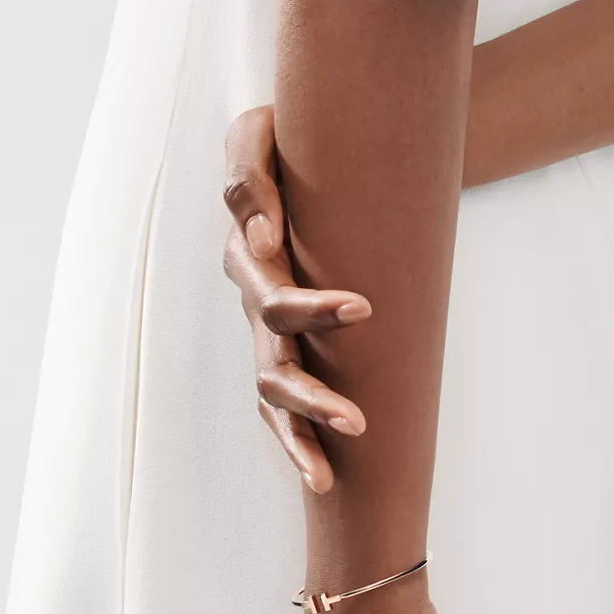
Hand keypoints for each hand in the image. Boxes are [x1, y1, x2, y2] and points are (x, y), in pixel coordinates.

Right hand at [224, 105, 371, 493]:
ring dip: (304, 430)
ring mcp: (263, 327)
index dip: (314, 308)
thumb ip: (248, 175)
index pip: (276, 294)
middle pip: (272, 363)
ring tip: (340, 462)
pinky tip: (322, 480)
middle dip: (314, 396)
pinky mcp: (279, 338)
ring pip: (273, 394)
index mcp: (250, 255)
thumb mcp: (258, 133)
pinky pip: (278, 405)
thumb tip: (260, 231)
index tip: (364, 309)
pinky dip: (295, 442)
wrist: (288, 143)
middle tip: (360, 420)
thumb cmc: (280, 137)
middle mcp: (252, 298)